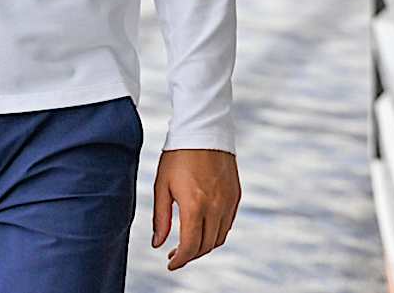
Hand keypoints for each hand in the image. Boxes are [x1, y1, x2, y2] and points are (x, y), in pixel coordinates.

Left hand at [151, 148, 240, 270]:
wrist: (204, 130)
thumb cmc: (178, 155)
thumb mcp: (162, 185)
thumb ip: (160, 218)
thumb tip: (158, 244)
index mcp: (194, 205)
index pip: (190, 246)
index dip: (180, 260)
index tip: (170, 264)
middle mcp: (215, 206)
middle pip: (206, 246)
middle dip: (190, 255)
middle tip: (176, 254)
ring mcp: (228, 201)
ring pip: (219, 237)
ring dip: (204, 245)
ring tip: (189, 243)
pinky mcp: (235, 194)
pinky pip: (228, 223)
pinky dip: (216, 232)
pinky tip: (203, 227)